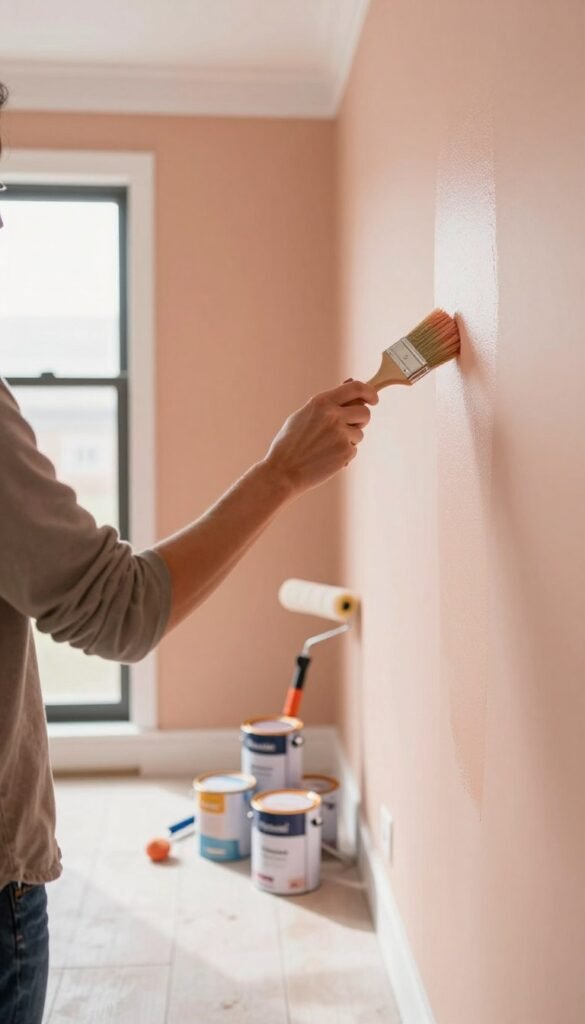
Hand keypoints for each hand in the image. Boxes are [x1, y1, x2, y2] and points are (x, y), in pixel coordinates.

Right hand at [263, 380, 377, 495]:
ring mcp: (341, 434)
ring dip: (349, 440)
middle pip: (364, 412)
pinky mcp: (345, 451)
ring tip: (327, 447)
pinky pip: (354, 449)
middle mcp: (333, 415)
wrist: (283, 471)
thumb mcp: (303, 415)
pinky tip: (326, 458)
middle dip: (360, 421)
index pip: (356, 388)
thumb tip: (348, 383)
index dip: (369, 392)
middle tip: (350, 427)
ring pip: (359, 433)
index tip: (373, 399)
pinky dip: (343, 454)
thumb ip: (327, 402)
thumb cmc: (290, 443)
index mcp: (322, 402)